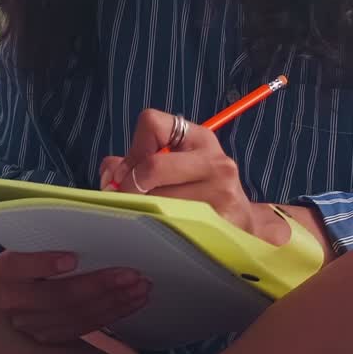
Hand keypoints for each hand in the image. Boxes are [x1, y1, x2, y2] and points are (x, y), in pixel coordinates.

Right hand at [0, 250, 151, 343]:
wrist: (18, 289)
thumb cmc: (34, 254)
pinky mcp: (50, 337)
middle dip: (100, 285)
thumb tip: (101, 220)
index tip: (73, 258)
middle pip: (58, 296)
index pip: (20, 265)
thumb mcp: (35, 242)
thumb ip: (57, 235)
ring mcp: (31, 324)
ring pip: (77, 315)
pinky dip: (114, 313)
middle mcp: (13, 301)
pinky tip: (134, 301)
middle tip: (133, 274)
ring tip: (141, 286)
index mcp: (6, 269)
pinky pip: (86, 327)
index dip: (45, 263)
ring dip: (115, 301)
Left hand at [100, 110, 288, 245]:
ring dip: (143, 211)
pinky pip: (173, 224)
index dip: (133, 149)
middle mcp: (213, 160)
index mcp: (198, 138)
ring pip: (159, 199)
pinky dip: (158, 228)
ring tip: (148, 216)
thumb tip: (110, 171)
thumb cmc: (200, 193)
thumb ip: (136, 162)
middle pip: (153, 166)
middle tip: (127, 199)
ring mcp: (221, 191)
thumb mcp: (174, 167)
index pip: (151, 123)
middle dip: (131, 186)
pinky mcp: (221, 221)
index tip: (130, 171)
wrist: (243, 225)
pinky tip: (164, 230)